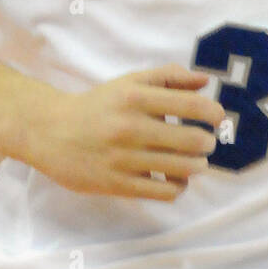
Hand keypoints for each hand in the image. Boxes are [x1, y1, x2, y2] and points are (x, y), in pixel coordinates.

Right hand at [20, 64, 223, 201]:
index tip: (216, 118)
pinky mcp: (118, 184)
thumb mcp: (129, 82)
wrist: (51, 132)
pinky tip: (175, 179)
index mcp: (136, 98)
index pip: (192, 105)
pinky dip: (178, 186)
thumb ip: (168, 77)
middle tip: (206, 143)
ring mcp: (124, 158)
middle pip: (192, 141)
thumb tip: (206, 80)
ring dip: (197, 166)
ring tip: (195, 162)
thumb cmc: (98, 105)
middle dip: (207, 143)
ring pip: (182, 169)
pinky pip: (164, 192)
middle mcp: (131, 127)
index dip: (213, 113)